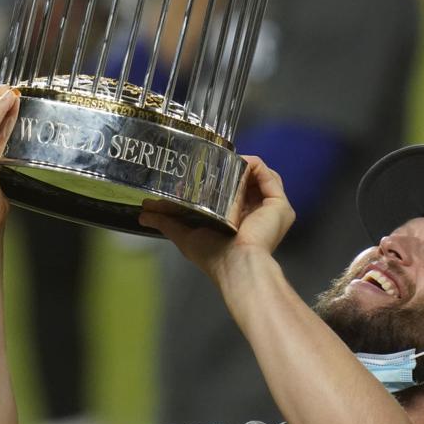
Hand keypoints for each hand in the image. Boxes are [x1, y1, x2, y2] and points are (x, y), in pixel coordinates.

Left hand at [139, 155, 295, 282]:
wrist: (236, 265)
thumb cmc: (214, 257)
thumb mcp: (185, 236)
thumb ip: (167, 222)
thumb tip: (143, 214)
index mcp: (241, 221)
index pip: (235, 192)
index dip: (221, 179)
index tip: (203, 168)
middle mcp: (259, 214)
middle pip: (248, 181)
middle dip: (232, 168)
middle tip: (212, 159)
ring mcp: (271, 209)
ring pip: (260, 176)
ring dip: (243, 165)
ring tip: (225, 159)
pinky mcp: (280, 204)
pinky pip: (269, 176)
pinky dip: (254, 165)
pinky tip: (239, 162)